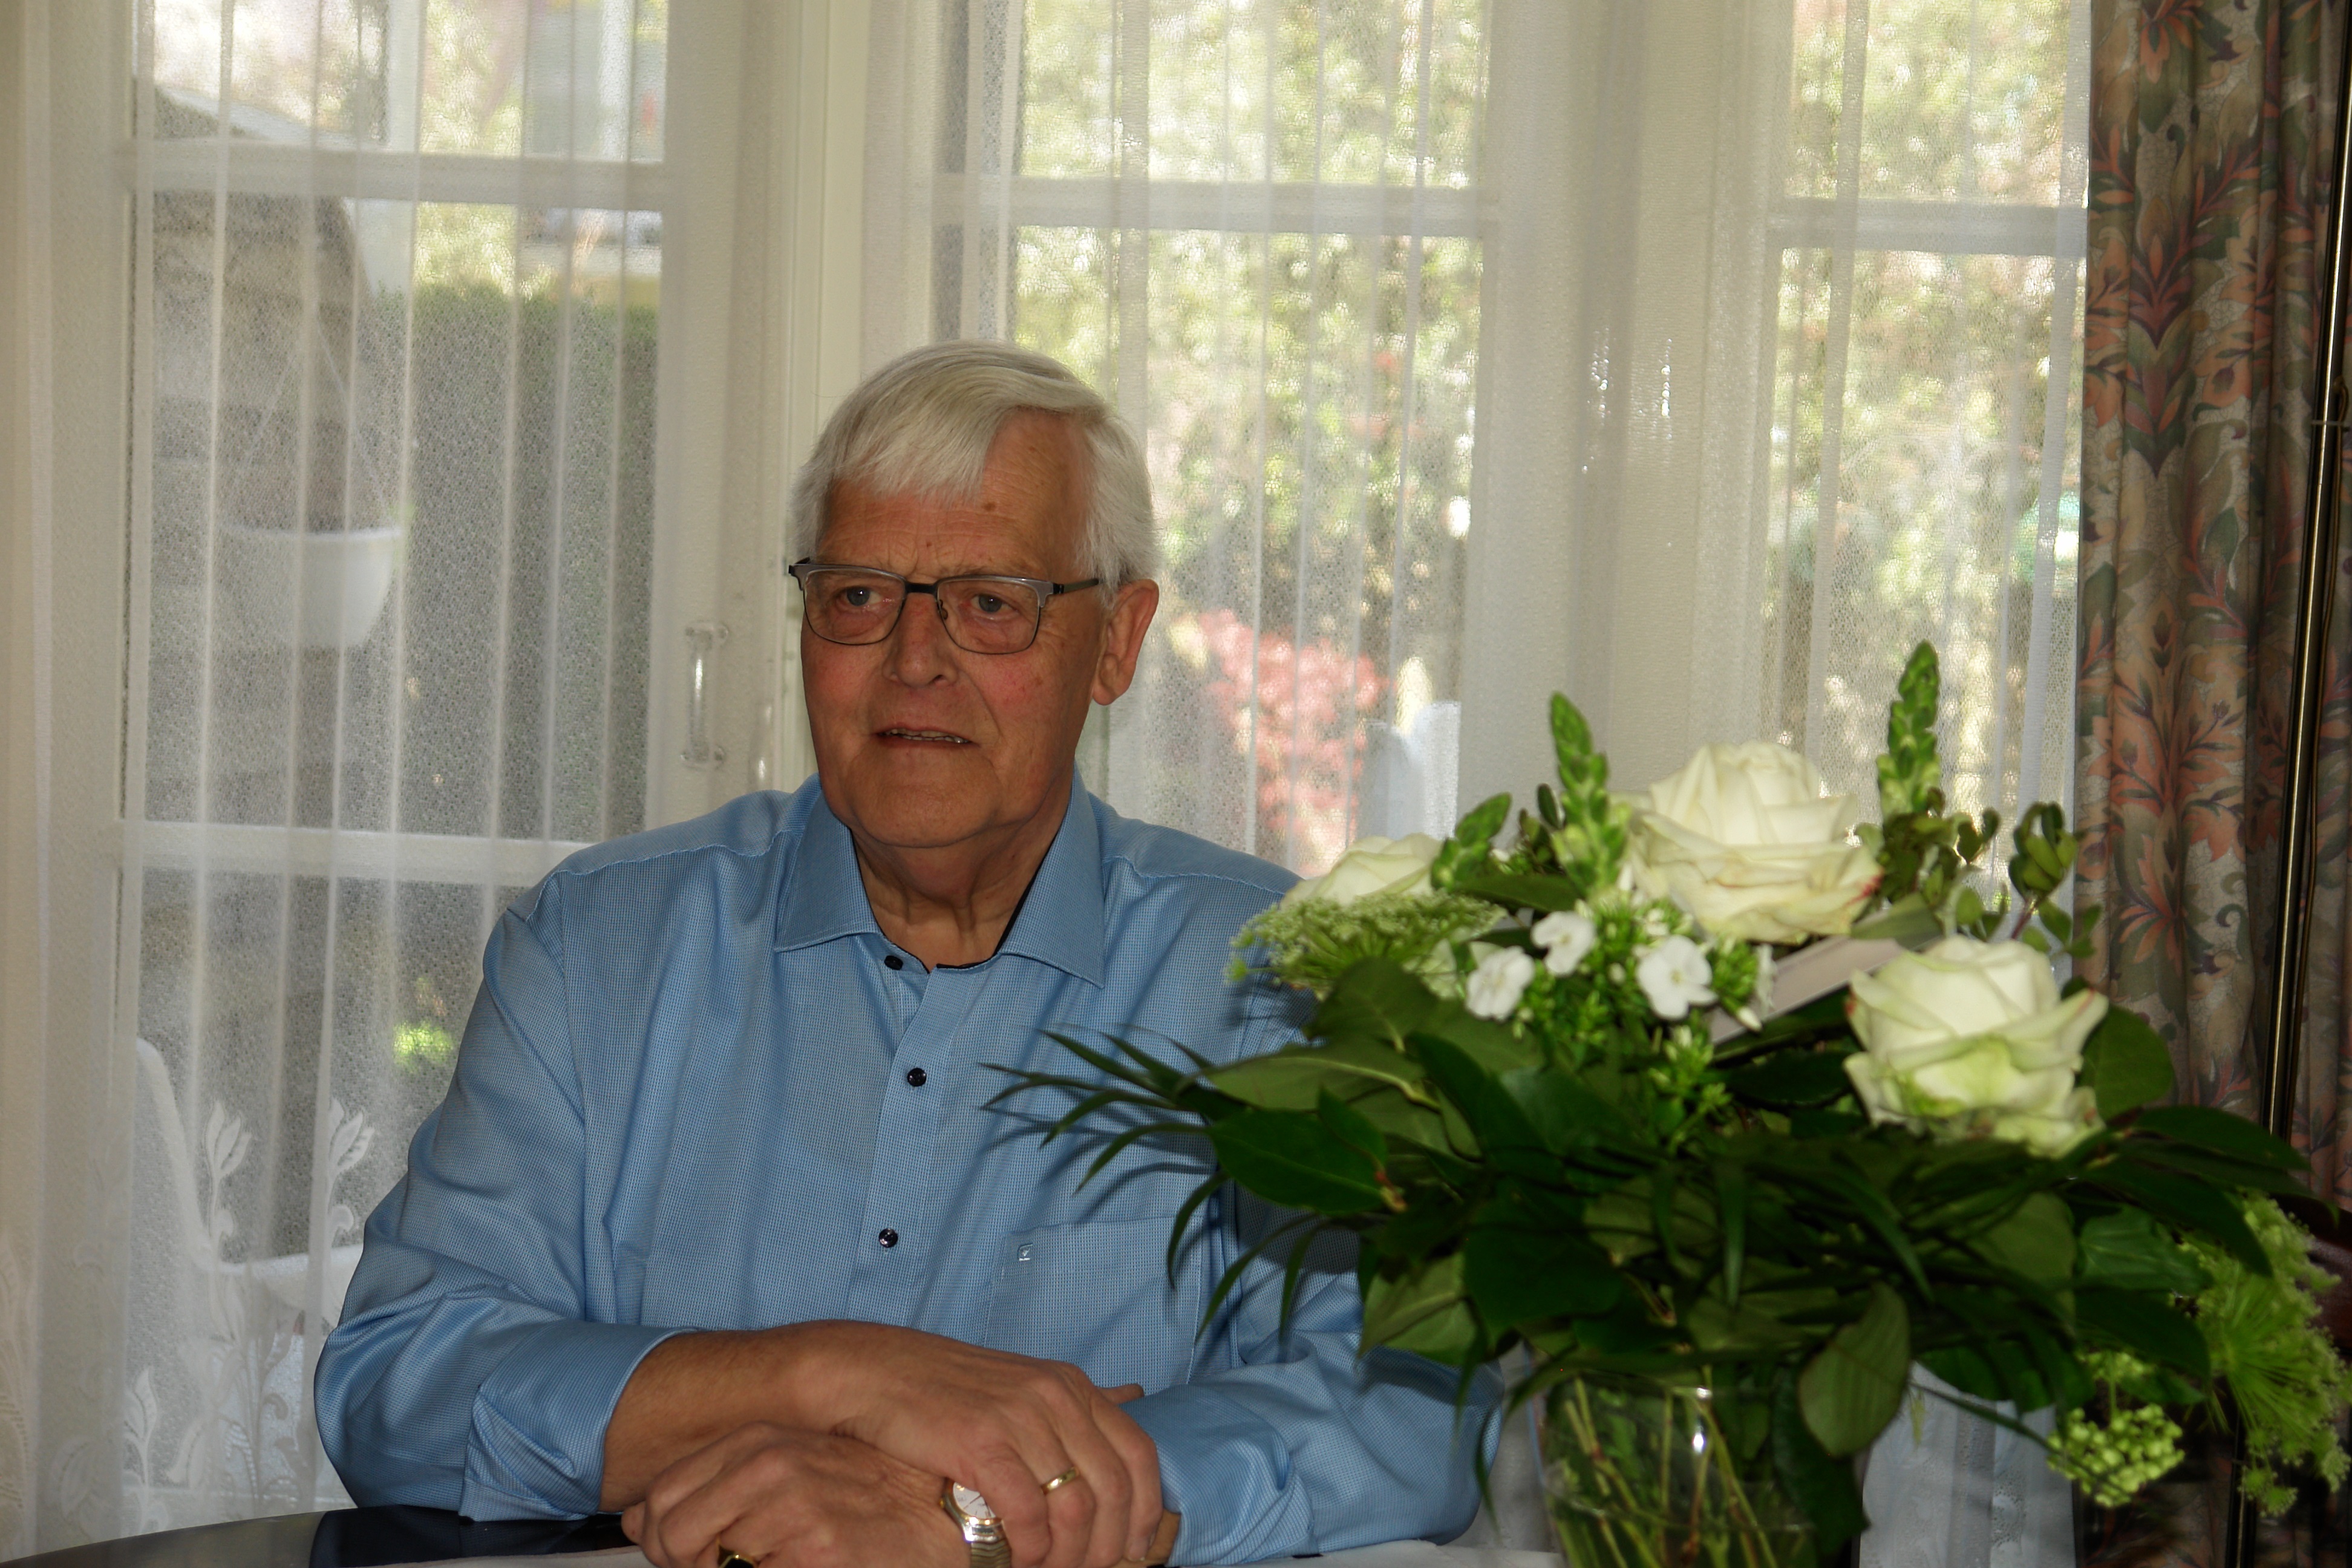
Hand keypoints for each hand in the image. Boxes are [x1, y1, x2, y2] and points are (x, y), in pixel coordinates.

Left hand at [621, 1422, 961, 1567]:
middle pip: (670, 1533)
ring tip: (776, 1564)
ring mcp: (793, 1509)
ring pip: (708, 1565)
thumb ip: (711, 1489)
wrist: (944, 1516)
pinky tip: (801, 1567)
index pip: (661, 1496)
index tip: (688, 1554)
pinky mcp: (817, 1553)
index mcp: (759, 1443)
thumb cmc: (867, 1498)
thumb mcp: (785, 1473)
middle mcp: (770, 1466)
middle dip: (681, 1563)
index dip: (661, 1538)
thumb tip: (633, 1518)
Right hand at [777, 1322, 1161, 1567]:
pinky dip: (1031, 1549)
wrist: (873, 1373)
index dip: (1146, 1510)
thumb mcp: (1025, 1382)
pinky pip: (1027, 1513)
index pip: (1140, 1454)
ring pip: (1076, 1508)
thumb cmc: (949, 1388)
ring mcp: (1020, 1418)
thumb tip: (1135, 1396)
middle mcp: (1056, 1397)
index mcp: (1072, 1385)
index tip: (1136, 1549)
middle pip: (1115, 1489)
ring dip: (1069, 1555)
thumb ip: (1078, 1400)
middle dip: (1109, 1546)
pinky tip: (1017, 1560)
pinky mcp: (982, 1443)